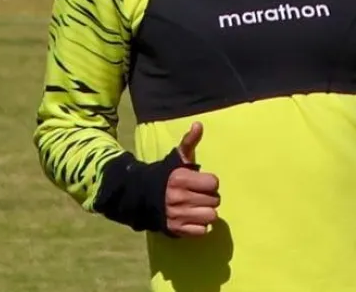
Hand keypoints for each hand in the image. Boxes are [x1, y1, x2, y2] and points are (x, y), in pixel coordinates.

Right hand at [165, 122, 219, 236]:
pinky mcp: (176, 229)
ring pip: (211, 216)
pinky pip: (202, 231)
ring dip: (207, 212)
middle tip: (199, 195)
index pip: (214, 183)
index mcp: (181, 178)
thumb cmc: (165, 176)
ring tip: (198, 207)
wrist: (141, 197)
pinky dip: (199, 226)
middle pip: (215, 201)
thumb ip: (189, 141)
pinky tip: (192, 218)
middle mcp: (179, 197)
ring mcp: (178, 215)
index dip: (210, 182)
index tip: (202, 182)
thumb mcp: (177, 158)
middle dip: (209, 198)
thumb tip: (199, 124)